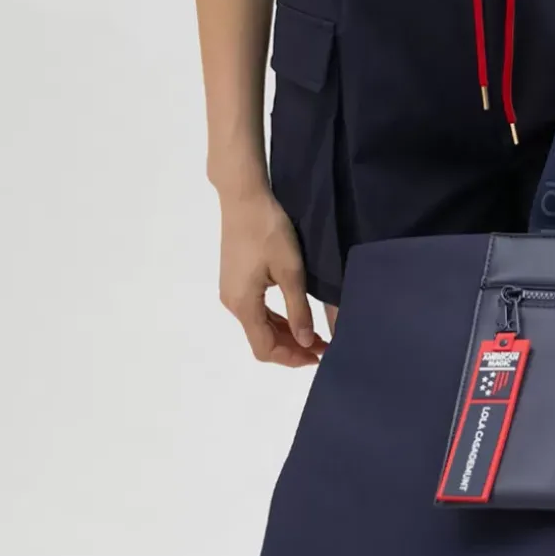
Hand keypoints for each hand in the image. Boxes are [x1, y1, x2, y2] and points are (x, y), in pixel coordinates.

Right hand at [217, 186, 329, 366]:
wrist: (244, 197)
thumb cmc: (269, 231)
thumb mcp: (290, 270)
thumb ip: (298, 309)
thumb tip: (304, 343)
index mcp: (243, 305)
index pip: (265, 348)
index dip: (291, 358)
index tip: (319, 356)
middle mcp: (233, 303)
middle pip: (261, 339)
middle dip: (291, 347)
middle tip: (322, 345)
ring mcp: (232, 290)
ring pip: (259, 324)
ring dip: (285, 332)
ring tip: (314, 333)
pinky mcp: (236, 278)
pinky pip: (256, 309)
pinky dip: (276, 317)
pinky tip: (295, 315)